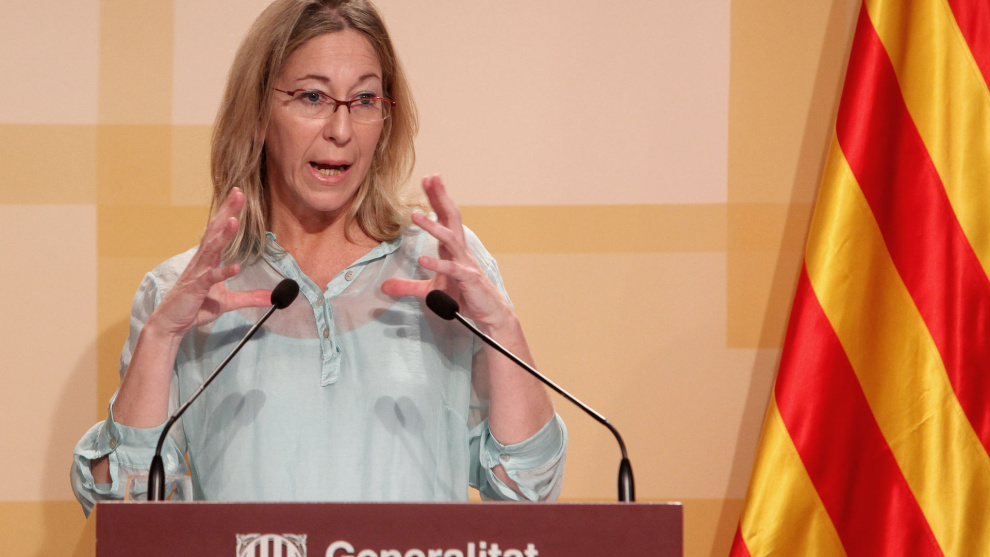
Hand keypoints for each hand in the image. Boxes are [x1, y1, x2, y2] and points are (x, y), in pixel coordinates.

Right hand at [148, 188, 273, 336]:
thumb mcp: (228, 302)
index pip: (219, 231)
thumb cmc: (196, 307)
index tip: (238, 194)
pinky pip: (210, 278)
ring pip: (211, 249)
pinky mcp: (196, 288)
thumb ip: (250, 297)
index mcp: (209, 260)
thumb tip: (273, 297)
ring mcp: (198, 273)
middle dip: (226, 212)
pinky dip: (223, 272)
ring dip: (223, 235)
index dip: (228, 212)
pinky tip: (235, 267)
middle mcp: (202, 261)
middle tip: (237, 193)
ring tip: (234, 221)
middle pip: (215, 231)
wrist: (172, 324)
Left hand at [381, 175, 512, 328]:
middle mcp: (460, 250)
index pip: (445, 217)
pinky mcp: (467, 279)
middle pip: (451, 218)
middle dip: (441, 197)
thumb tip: (384, 287)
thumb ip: (408, 286)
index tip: (428, 179)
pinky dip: (437, 264)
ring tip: (415, 215)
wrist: (488, 312)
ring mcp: (464, 263)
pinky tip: (422, 258)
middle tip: (432, 178)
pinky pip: (451, 269)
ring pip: (449, 239)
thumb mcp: (431, 290)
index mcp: (452, 248)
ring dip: (433, 226)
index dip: (436, 198)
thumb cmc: (463, 295)